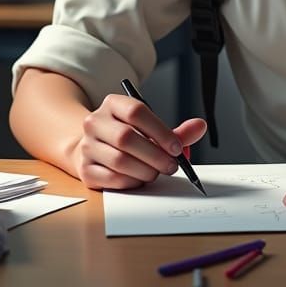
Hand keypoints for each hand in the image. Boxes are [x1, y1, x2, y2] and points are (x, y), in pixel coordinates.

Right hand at [76, 94, 206, 190]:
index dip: (160, 131)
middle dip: (155, 155)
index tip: (176, 147)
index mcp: (112, 104)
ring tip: (156, 172)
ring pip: (120, 161)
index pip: (136, 111)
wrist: (93, 149)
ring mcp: (87, 146)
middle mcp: (95, 122)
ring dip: (145, 170)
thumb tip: (200, 126)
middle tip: (171, 165)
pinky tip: (139, 178)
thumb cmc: (127, 138)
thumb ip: (176, 131)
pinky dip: (131, 182)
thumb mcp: (150, 129)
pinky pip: (112, 179)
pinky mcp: (85, 169)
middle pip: (126, 137)